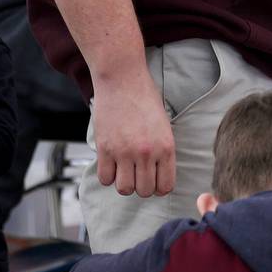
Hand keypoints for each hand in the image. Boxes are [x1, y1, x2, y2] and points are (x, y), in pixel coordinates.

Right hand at [93, 74, 175, 197]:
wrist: (123, 80)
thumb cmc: (145, 99)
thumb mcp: (164, 125)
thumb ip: (162, 150)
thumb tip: (157, 175)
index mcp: (166, 147)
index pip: (165, 186)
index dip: (158, 188)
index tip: (153, 181)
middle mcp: (147, 152)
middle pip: (144, 191)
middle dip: (141, 187)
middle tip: (137, 174)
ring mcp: (125, 152)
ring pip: (124, 189)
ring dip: (124, 183)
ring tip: (124, 170)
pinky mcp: (105, 149)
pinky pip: (105, 178)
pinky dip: (107, 175)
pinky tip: (111, 164)